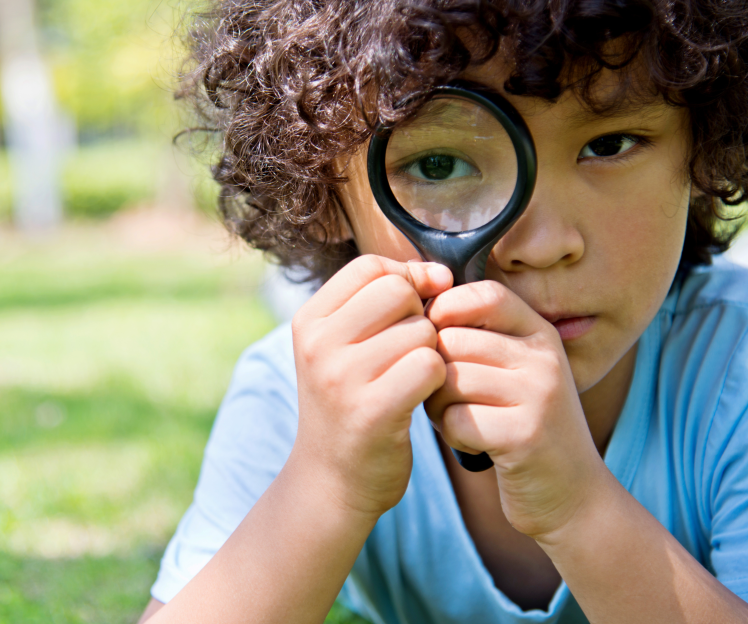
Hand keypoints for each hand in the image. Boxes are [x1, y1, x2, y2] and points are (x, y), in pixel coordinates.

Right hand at [290, 254, 452, 518]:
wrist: (332, 481)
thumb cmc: (349, 404)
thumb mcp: (344, 347)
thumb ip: (382, 303)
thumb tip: (438, 274)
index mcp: (308, 322)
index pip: (369, 266)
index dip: (405, 277)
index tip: (417, 305)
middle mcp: (318, 345)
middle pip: (398, 291)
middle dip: (419, 316)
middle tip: (410, 351)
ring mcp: (341, 378)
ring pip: (421, 330)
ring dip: (431, 353)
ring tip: (411, 380)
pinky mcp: (372, 410)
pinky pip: (430, 366)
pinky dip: (437, 380)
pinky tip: (422, 397)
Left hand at [422, 281, 607, 538]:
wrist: (574, 497)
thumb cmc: (522, 427)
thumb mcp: (514, 373)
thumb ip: (479, 338)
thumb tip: (419, 302)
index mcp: (540, 335)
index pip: (486, 295)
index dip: (447, 308)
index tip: (434, 338)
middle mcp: (544, 359)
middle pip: (453, 341)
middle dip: (433, 372)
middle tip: (444, 398)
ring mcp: (540, 396)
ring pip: (449, 380)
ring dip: (438, 405)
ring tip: (459, 419)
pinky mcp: (526, 436)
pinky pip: (456, 419)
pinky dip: (452, 435)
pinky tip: (473, 443)